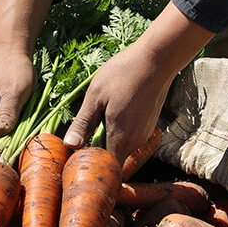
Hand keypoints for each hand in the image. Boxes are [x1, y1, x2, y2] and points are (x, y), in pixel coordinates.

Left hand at [63, 2, 214, 163]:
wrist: (157, 58)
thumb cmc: (124, 74)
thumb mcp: (95, 97)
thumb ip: (83, 124)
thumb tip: (70, 145)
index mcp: (121, 138)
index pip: (107, 168)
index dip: (92, 166)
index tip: (78, 157)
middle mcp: (136, 142)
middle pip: (113, 158)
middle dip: (96, 152)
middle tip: (79, 137)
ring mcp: (145, 134)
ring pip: (121, 146)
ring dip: (106, 139)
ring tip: (94, 121)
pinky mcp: (149, 125)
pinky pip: (129, 136)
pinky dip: (118, 130)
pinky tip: (110, 112)